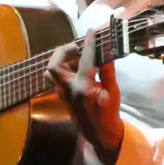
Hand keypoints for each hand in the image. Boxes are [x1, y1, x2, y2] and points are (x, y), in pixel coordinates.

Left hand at [47, 30, 123, 164]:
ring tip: (76, 56)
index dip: (89, 44)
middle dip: (63, 51)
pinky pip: (54, 78)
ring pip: (50, 71)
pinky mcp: (60, 95)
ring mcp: (62, 93)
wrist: (98, 133)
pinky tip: (75, 67)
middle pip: (54, 65)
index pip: (86, 60)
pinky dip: (62, 68)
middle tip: (77, 46)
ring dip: (61, 60)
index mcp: (85, 88)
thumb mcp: (113, 92)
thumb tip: (106, 52)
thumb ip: (107, 72)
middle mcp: (69, 89)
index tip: (92, 31)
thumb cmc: (109, 114)